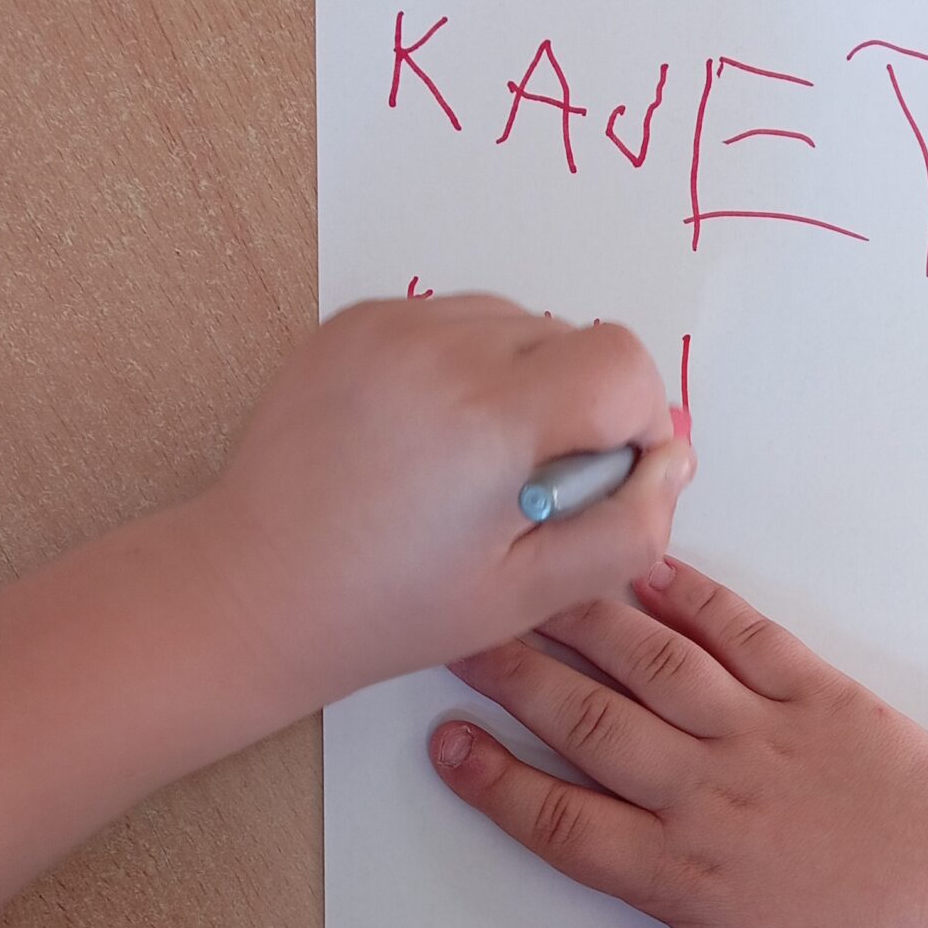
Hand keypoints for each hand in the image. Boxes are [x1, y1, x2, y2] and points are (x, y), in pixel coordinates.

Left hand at [191, 296, 693, 713]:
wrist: (255, 587)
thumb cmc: (386, 607)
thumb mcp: (529, 594)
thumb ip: (626, 531)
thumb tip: (671, 464)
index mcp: (490, 417)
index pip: (624, 363)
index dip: (637, 421)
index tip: (604, 477)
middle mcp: (440, 347)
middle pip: (575, 336)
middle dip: (580, 406)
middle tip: (527, 488)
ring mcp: (391, 324)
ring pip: (519, 322)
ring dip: (527, 381)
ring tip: (478, 463)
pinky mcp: (355, 320)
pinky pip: (455, 319)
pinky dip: (469, 368)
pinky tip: (434, 438)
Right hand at [429, 557, 927, 927]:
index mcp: (684, 874)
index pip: (560, 821)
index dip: (493, 781)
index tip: (443, 742)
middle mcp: (708, 792)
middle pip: (588, 722)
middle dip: (513, 675)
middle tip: (456, 630)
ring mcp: (762, 733)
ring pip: (651, 664)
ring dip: (581, 619)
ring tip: (527, 581)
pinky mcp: (816, 692)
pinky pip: (741, 631)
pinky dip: (690, 595)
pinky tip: (644, 566)